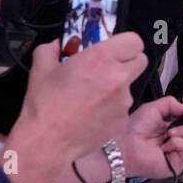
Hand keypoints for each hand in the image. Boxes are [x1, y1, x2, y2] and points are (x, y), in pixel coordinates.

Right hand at [13, 33, 146, 163]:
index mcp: (100, 59)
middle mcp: (117, 77)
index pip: (134, 41)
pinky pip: (124, 106)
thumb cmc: (44, 105)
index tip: (114, 49)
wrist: (48, 141)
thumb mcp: (41, 68)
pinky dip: (113, 106)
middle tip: (108, 68)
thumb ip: (52, 49)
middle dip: (127, 61)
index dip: (125, 44)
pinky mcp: (123, 119)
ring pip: (131, 85)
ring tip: (93, 94)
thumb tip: (57, 45)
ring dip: (118, 85)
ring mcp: (123, 100)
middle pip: (140, 60)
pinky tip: (93, 111)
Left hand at [119, 97, 182, 178]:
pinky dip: (177, 142)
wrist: (124, 144)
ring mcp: (179, 155)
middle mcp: (179, 144)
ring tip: (169, 133)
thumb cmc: (133, 129)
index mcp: (174, 131)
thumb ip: (173, 104)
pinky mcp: (177, 164)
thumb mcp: (155, 108)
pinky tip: (165, 144)